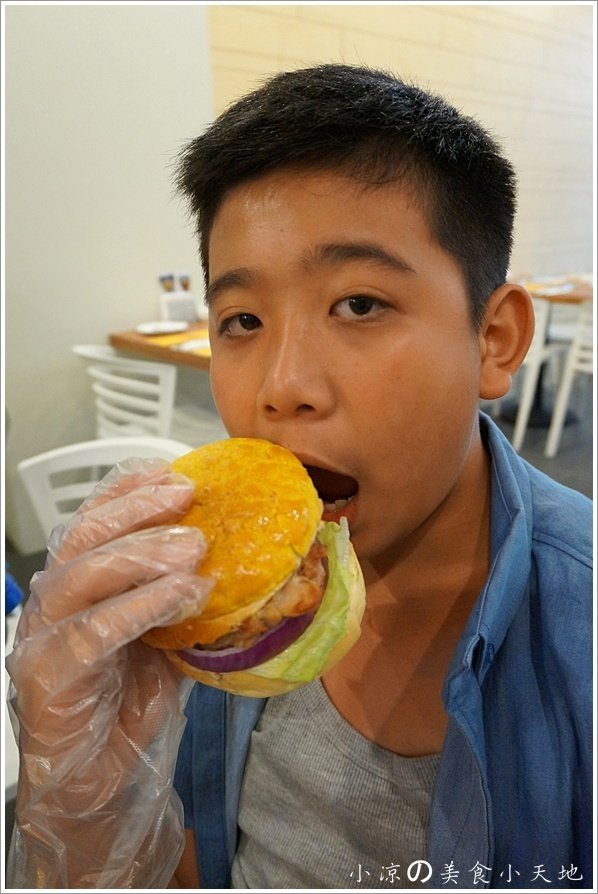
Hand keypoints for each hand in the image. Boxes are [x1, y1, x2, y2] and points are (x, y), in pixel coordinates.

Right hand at [5, 456, 212, 887]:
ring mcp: (43, 638)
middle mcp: (52, 602)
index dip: (128, 489)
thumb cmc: (128, 703)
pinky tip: (183, 595)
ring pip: (83, 575)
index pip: (93, 520)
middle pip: (83, 536)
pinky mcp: (48, 676)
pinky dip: (141, 606)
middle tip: (186, 494)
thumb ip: (185, 596)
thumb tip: (240, 557)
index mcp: (77, 585)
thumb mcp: (166, 635)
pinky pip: (92, 631)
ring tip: (194, 546)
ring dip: (142, 553)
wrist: (101, 782)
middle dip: (137, 509)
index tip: (172, 469)